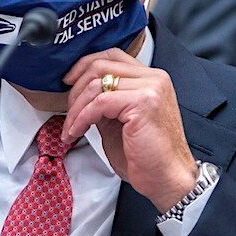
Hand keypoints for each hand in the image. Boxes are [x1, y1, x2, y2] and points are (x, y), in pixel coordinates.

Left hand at [62, 47, 197, 212]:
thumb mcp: (121, 121)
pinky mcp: (143, 103)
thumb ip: (105, 102)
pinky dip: (82, 117)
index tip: (68, 81)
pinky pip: (99, 102)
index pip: (112, 56)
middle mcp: (153, 78)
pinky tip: (78, 131)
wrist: (168, 180)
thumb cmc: (148, 157)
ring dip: (75, 109)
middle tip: (67, 111)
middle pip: (101, 65)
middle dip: (75, 89)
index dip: (85, 65)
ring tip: (71, 128)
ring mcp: (150, 88)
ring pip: (96, 84)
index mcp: (151, 79)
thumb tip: (80, 95)